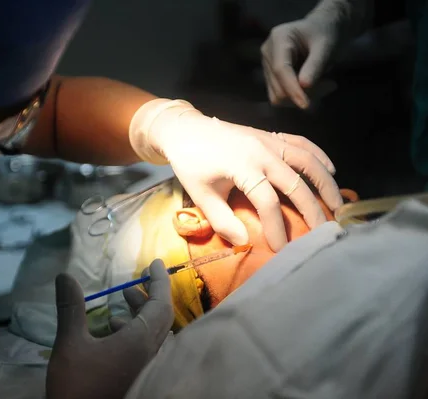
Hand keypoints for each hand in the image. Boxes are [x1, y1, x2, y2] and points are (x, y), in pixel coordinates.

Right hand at [46, 259, 173, 398]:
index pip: (161, 305)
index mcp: (141, 342)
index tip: (153, 263)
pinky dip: (134, 335)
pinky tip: (112, 334)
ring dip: (139, 316)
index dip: (159, 281)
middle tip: (131, 284)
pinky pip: (146, 350)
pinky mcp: (140, 380)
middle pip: (160, 319)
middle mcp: (152, 355)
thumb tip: (64, 276)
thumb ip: (71, 308)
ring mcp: (147, 370)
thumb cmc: (78, 386)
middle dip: (147, 297)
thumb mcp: (70, 345)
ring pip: (153, 336)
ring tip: (119, 305)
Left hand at [129, 99, 342, 251]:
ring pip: (306, 160)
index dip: (276, 227)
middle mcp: (262, 152)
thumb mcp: (200, 194)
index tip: (281, 248)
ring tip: (337, 203)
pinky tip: (330, 169)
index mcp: (243, 167)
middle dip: (312, 209)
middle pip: (296, 183)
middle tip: (324, 231)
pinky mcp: (270, 134)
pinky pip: (301, 142)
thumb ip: (221, 220)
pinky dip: (318, 155)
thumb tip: (243, 242)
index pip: (268, 202)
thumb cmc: (191, 163)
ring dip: (325, 182)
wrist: (185, 129)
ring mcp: (269, 140)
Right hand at [260, 17, 340, 108]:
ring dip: (302, 97)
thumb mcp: (326, 45)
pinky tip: (316, 87)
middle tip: (331, 85)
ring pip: (278, 95)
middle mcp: (267, 53)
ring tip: (326, 85)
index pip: (280, 69)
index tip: (306, 104)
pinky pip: (281, 95)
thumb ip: (315, 64)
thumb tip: (304, 86)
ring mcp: (266, 66)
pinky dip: (299, 97)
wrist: (321, 29)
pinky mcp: (271, 77)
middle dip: (302, 94)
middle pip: (278, 86)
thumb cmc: (325, 32)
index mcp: (279, 38)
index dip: (292, 88)